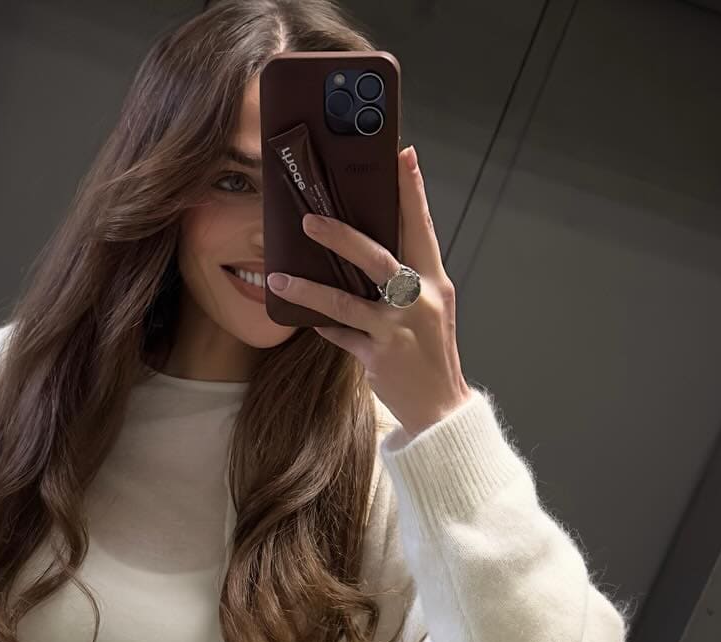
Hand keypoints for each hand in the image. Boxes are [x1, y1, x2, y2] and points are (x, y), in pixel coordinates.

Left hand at [266, 146, 471, 440]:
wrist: (440, 408)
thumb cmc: (430, 352)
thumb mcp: (430, 307)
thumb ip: (408, 276)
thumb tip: (369, 246)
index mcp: (435, 281)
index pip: (422, 227)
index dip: (412, 191)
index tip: (402, 155)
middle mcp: (419, 301)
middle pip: (377, 258)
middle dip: (342, 236)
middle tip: (310, 219)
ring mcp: (398, 330)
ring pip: (346, 301)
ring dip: (309, 287)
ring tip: (279, 274)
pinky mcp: (379, 357)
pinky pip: (341, 336)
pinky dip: (322, 326)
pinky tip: (301, 318)